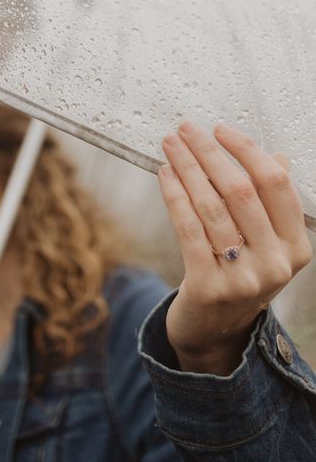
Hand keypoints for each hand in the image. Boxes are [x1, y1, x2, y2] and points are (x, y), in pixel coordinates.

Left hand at [158, 121, 311, 374]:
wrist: (215, 333)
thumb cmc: (240, 275)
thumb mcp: (266, 244)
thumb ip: (272, 204)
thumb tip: (278, 157)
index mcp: (296, 247)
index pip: (276, 184)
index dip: (247, 151)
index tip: (221, 129)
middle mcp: (275, 263)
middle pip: (240, 191)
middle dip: (209, 153)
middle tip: (186, 129)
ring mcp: (243, 278)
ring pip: (211, 207)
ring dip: (187, 168)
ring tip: (170, 145)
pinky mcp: (208, 286)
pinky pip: (189, 228)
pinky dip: (175, 195)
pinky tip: (164, 174)